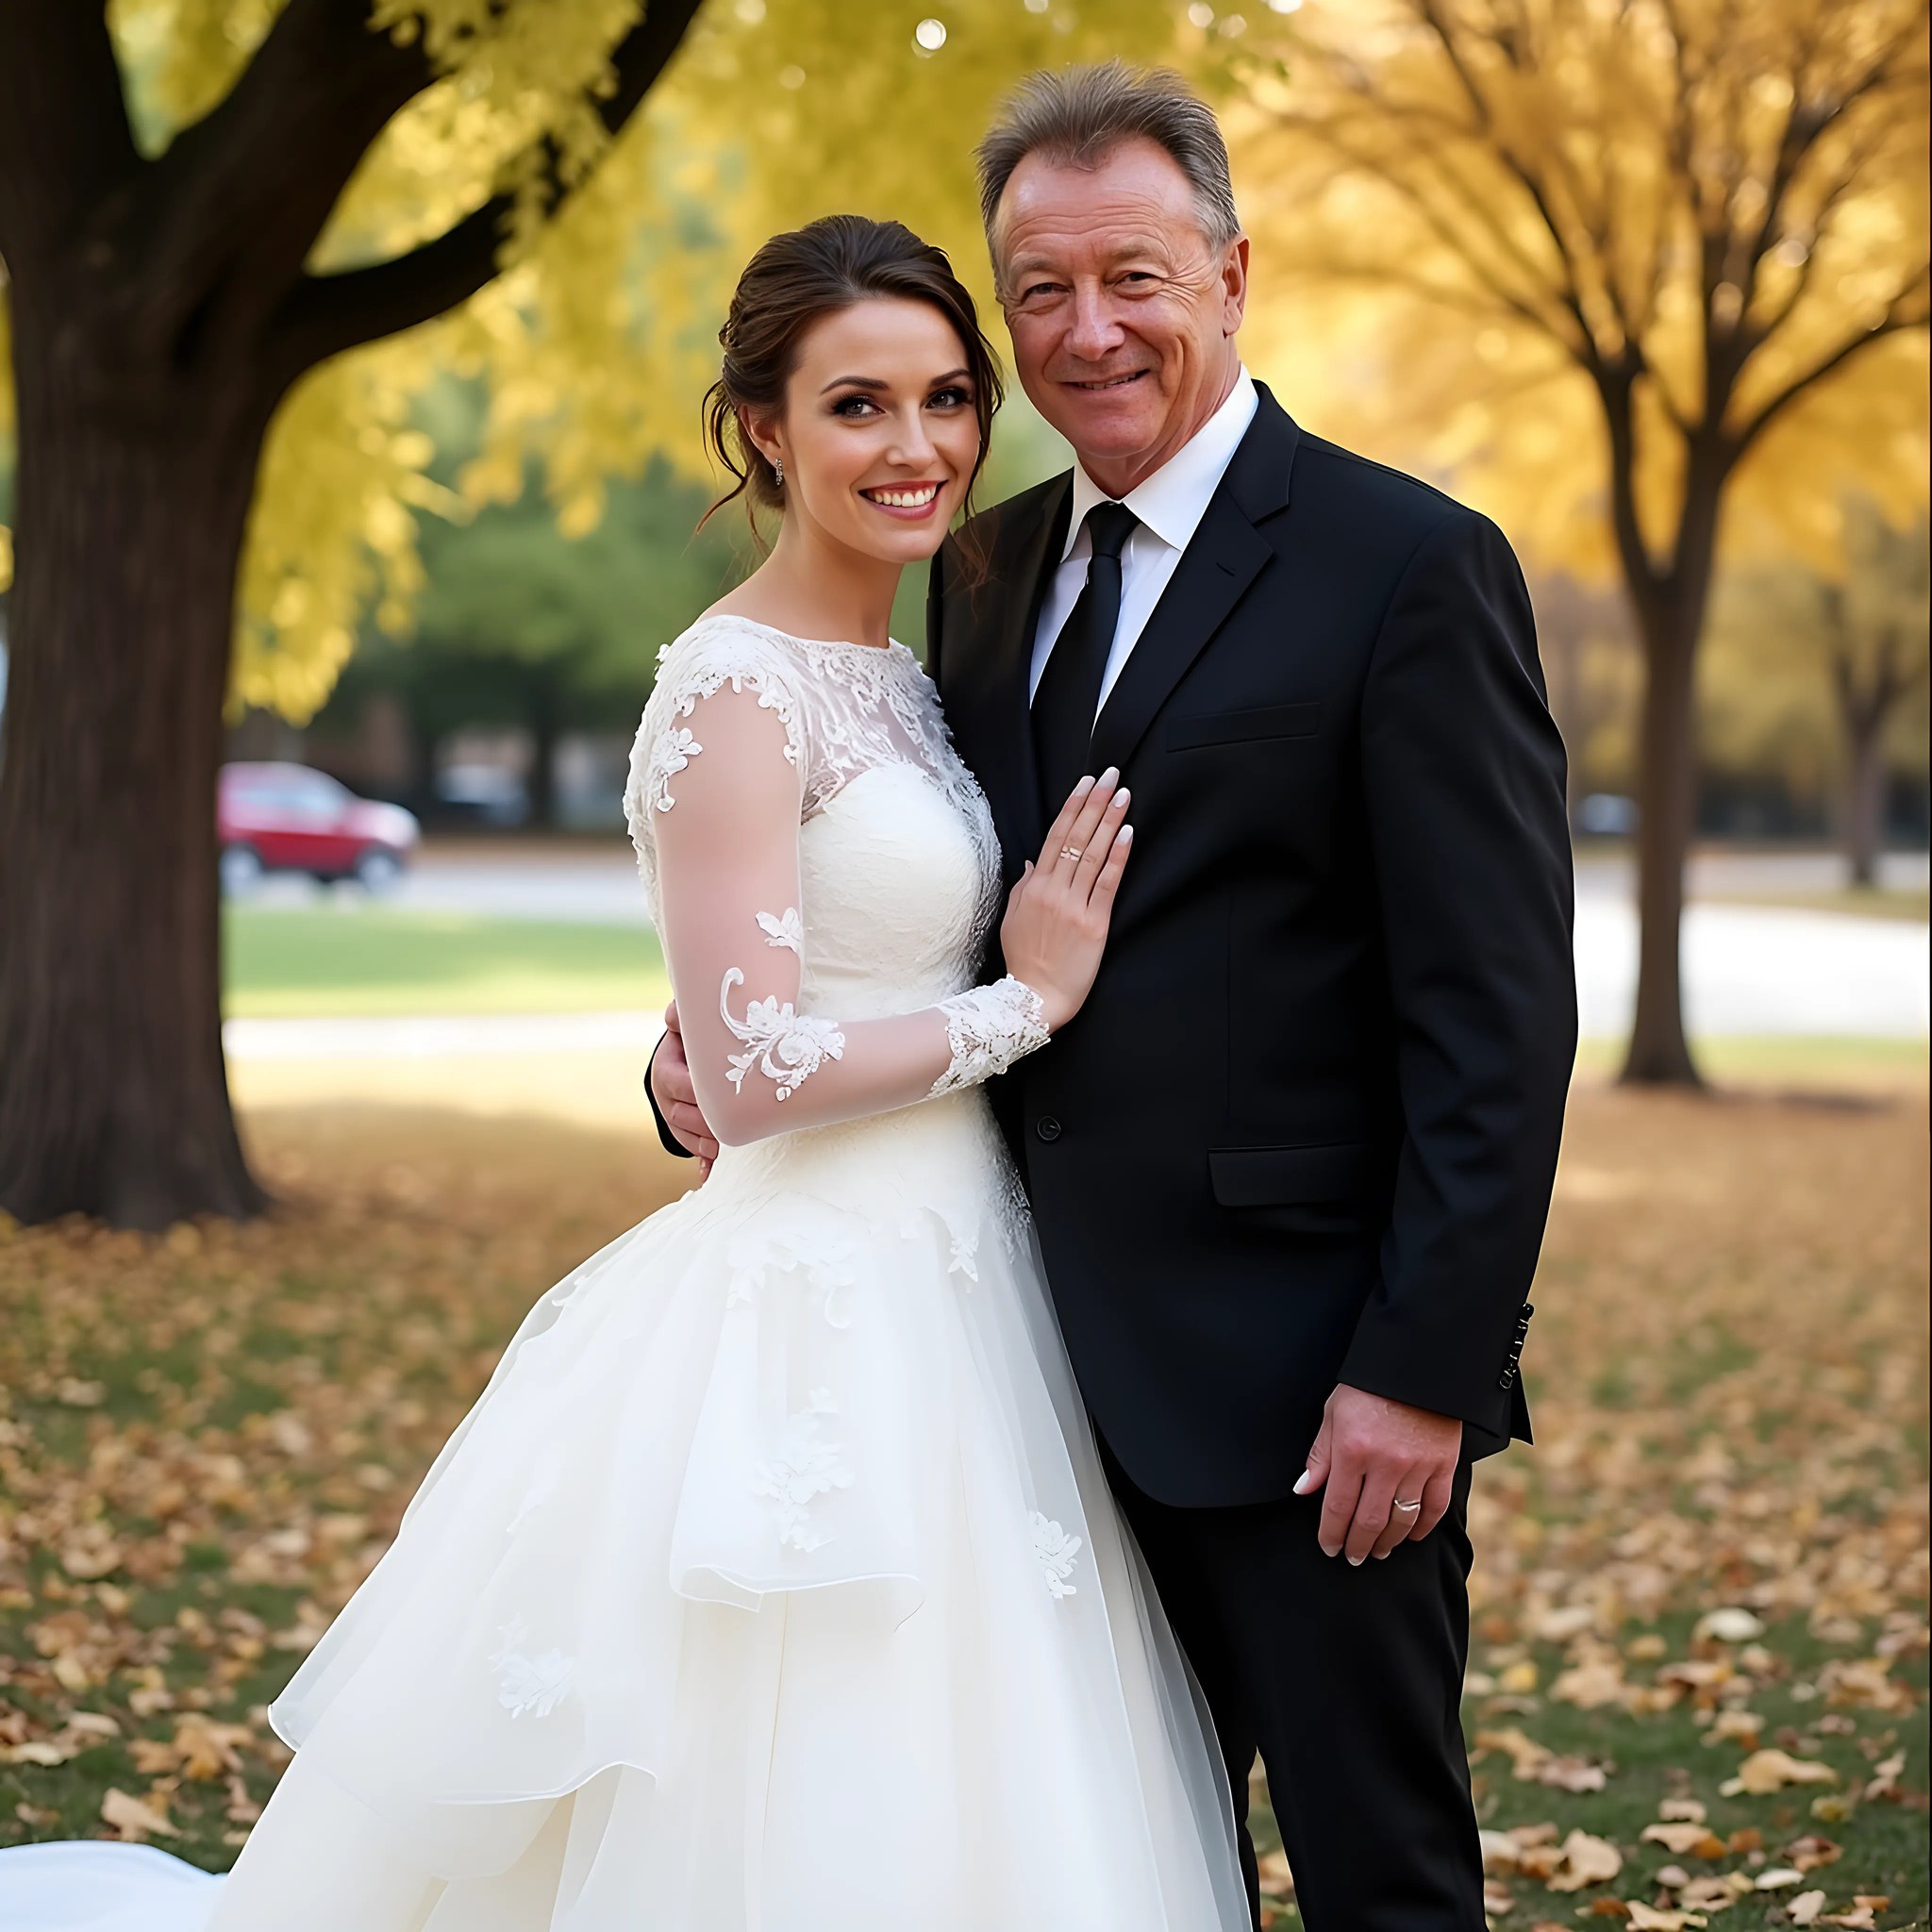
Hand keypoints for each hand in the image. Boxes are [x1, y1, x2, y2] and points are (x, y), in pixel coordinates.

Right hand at [652, 1000, 717, 1177]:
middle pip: (680, 1114)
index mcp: (666, 1071)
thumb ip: (682, 1016)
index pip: (678, 1084)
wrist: (686, 1058)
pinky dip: (701, 1162)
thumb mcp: (686, 1026)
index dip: (695, 1092)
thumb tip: (673, 1015)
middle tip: (726, 1126)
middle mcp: (666, 1097)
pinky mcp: (686, 1130)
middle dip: (702, 1122)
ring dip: (701, 1144)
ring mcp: (674, 1116)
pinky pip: (692, 1148)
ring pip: (683, 1134)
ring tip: (718, 1148)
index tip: (718, 1096)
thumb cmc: (691, 1040)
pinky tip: (707, 1174)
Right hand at [998, 768, 1133, 1032]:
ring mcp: (1074, 906)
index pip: (1055, 836)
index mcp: (1034, 887)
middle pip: (1077, 837)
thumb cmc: (1023, 962)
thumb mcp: (1012, 919)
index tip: (1085, 782)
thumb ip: (1024, 886)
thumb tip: (1034, 860)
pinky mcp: (1094, 924)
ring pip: (1094, 854)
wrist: (1035, 1000)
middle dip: (1095, 802)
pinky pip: (1108, 883)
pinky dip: (1118, 856)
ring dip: (1111, 821)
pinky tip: (1129, 834)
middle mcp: (1053, 891)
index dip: (1073, 806)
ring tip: (1124, 794)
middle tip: (1110, 775)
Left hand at [1295, 1383, 1461, 1563]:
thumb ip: (1320, 1455)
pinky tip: (1412, 1536)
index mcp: (1352, 1451)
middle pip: (1369, 1522)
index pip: (1338, 1507)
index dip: (1331, 1534)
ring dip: (1388, 1543)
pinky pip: (1434, 1508)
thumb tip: (1304, 1490)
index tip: (1329, 1548)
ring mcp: (1417, 1467)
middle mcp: (1385, 1464)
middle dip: (1358, 1546)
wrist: (1415, 1363)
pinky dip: (1422, 1527)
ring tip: (1378, 1551)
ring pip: (1401, 1521)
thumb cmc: (1367, 1387)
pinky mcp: (1443, 1465)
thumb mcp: (1333, 1413)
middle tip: (1353, 1557)